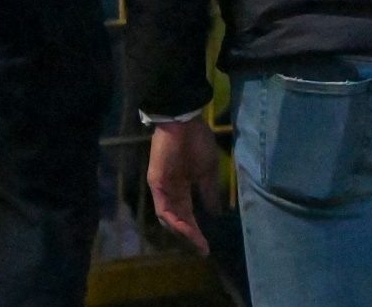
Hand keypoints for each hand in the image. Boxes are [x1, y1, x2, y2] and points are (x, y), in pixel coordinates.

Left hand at [147, 118, 225, 253]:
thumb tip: (215, 213)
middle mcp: (171, 191)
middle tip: (203, 249)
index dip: (198, 230)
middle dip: (190, 236)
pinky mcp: (156, 183)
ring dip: (182, 231)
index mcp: (183, 187)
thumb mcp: (208, 170)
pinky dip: (174, 220)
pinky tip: (186, 228)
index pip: (188, 215)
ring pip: (169, 218)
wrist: (184, 121)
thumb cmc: (197, 142)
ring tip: (196, 241)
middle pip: (178, 220)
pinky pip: (162, 208)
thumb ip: (209, 192)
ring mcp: (162, 188)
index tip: (208, 245)